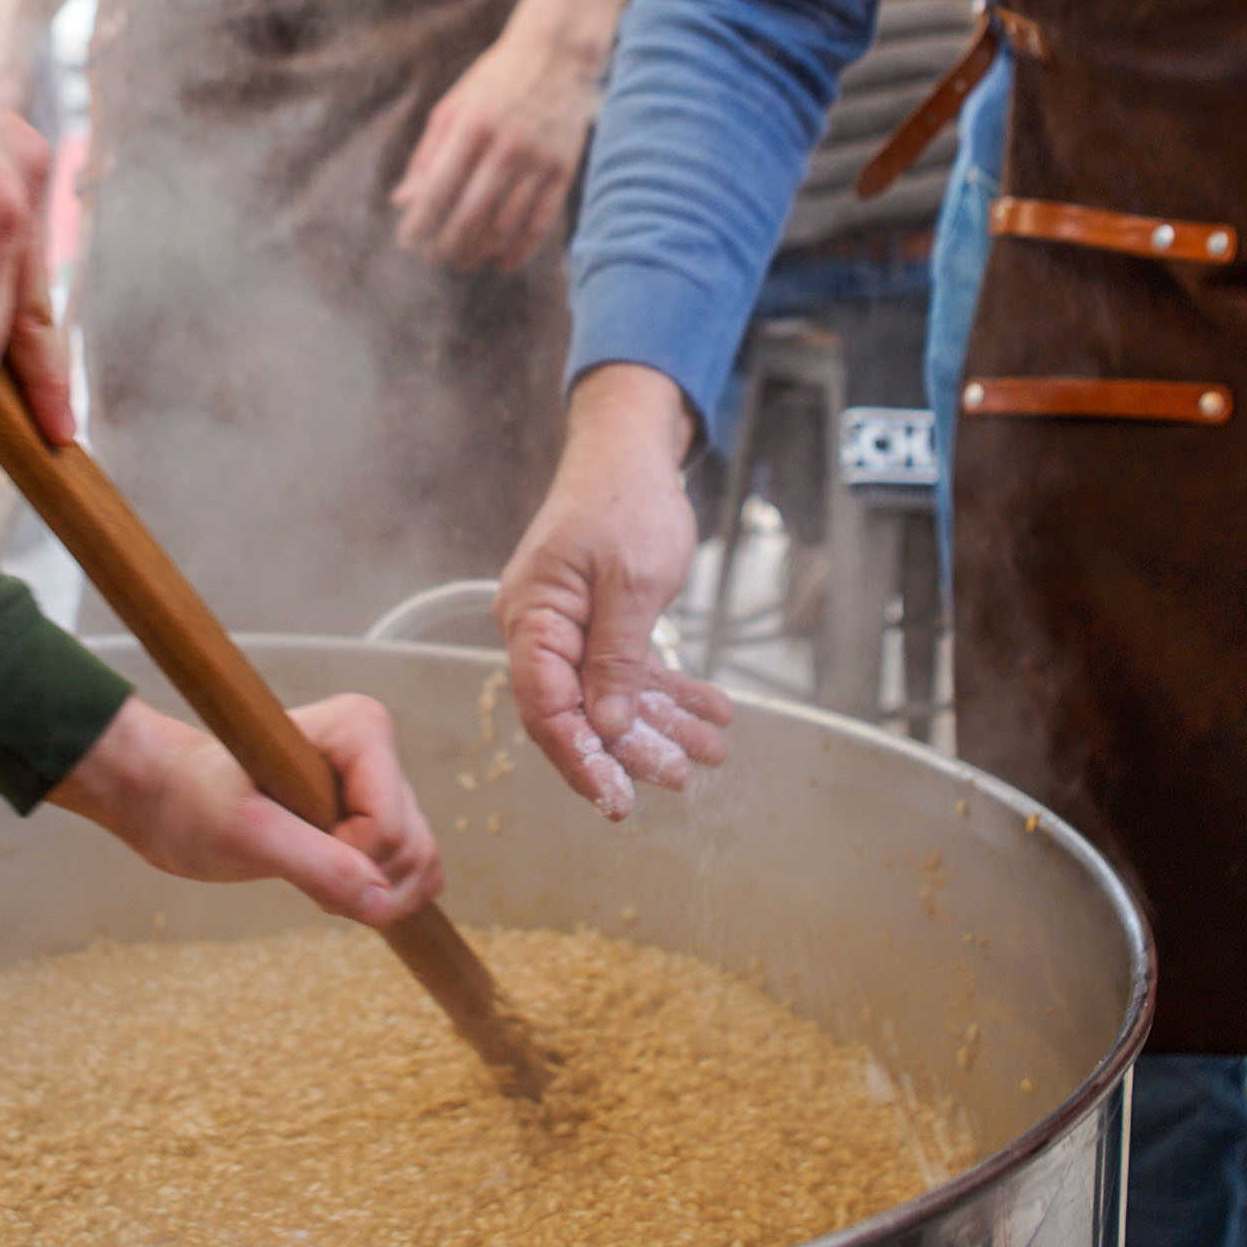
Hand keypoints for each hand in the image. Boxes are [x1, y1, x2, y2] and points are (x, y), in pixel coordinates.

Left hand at [48, 693, 441, 924]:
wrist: (169, 797)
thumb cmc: (193, 800)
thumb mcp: (244, 835)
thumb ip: (315, 864)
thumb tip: (380, 902)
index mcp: (360, 729)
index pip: (389, 827)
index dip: (343, 859)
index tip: (285, 845)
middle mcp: (381, 750)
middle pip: (412, 849)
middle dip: (360, 882)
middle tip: (292, 867)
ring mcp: (383, 785)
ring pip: (420, 865)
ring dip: (371, 895)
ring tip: (307, 873)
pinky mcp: (378, 815)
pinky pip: (416, 872)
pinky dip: (379, 896)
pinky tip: (328, 882)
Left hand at [391, 27, 598, 271]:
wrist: (557, 53)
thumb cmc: (496, 79)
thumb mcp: (453, 106)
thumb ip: (427, 155)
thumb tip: (402, 201)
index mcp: (470, 127)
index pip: (437, 191)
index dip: (419, 224)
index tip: (408, 241)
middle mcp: (505, 146)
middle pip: (470, 216)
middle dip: (446, 246)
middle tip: (434, 259)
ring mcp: (538, 160)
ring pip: (505, 225)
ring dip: (480, 252)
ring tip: (463, 261)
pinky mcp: (563, 169)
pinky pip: (540, 222)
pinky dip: (520, 249)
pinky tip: (502, 261)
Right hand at [496, 364, 730, 817]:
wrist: (630, 448)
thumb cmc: (625, 500)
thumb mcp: (632, 581)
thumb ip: (617, 657)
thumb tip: (604, 728)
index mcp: (534, 618)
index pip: (546, 709)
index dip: (581, 759)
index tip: (618, 798)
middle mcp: (542, 629)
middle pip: (580, 711)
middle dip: (633, 748)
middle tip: (682, 777)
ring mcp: (570, 626)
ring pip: (612, 695)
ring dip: (662, 724)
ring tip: (712, 750)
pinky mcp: (600, 621)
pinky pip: (630, 669)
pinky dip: (668, 691)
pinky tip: (711, 711)